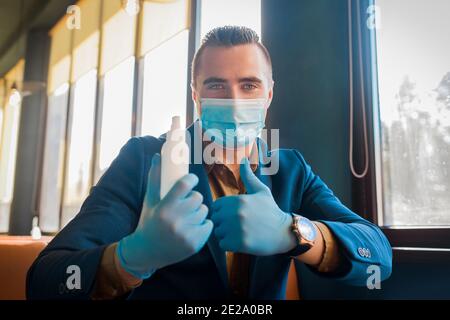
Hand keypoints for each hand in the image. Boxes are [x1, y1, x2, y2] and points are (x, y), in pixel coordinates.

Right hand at [117, 154, 212, 278]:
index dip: (191, 179)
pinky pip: (209, 225)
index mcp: (164, 208)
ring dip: (199, 210)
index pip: (185, 184)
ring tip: (188, 215)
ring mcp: (186, 234)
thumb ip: (154, 177)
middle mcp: (175, 221)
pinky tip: (193, 227)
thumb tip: (158, 155)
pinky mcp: (195, 244)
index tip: (191, 181)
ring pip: (204, 210)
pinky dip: (203, 224)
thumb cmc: (148, 222)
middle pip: (198, 197)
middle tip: (187, 202)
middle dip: (194, 198)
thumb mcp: (150, 200)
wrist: (146, 252)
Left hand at [211, 158, 295, 255]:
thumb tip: (243, 158)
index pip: (216, 207)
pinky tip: (241, 242)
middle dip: (223, 223)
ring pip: (218, 233)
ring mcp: (238, 229)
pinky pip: (223, 244)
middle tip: (237, 226)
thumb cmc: (271, 211)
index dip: (223, 211)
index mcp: (238, 200)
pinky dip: (229, 245)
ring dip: (225, 235)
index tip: (234, 215)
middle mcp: (236, 213)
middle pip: (216, 220)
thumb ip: (249, 176)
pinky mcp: (240, 243)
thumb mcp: (261, 191)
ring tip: (240, 233)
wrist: (284, 232)